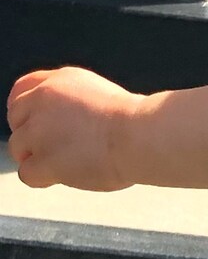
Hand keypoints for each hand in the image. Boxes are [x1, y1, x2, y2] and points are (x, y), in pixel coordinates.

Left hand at [6, 68, 142, 190]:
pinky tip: (63, 175)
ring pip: (18, 147)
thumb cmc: (134, 122)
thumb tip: (64, 123)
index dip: (25, 109)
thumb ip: (73, 103)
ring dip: (38, 157)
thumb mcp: (100, 94)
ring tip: (69, 162)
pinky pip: (27, 173)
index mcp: (61, 81)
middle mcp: (44, 99)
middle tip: (54, 147)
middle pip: (15, 118)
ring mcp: (39, 129)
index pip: (22, 89)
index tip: (32, 121)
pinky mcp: (42, 158)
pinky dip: (43, 178)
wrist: (140, 136)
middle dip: (30, 134)